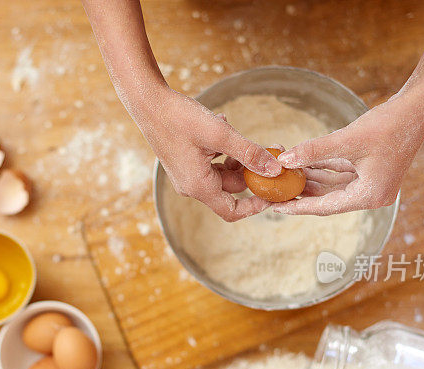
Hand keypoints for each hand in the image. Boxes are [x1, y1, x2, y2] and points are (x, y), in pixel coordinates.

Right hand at [136, 89, 281, 221]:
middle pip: (231, 188)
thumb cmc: (179, 118)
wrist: (148, 102)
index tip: (272, 192)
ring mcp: (188, 174)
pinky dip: (222, 148)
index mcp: (198, 186)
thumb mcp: (220, 134)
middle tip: (268, 149)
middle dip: (250, 170)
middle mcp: (192, 185)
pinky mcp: (186, 162)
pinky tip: (220, 125)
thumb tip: (275, 169)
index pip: (232, 212)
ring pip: (223, 172)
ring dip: (235, 155)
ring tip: (231, 129)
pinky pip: (212, 162)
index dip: (255, 206)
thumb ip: (249, 153)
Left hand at [272, 93, 423, 215]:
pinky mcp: (371, 170)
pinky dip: (322, 167)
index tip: (275, 207)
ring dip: (310, 177)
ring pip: (332, 185)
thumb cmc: (389, 124)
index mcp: (370, 196)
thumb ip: (313, 151)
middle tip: (274, 189)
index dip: (298, 206)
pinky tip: (302, 160)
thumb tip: (283, 160)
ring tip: (285, 170)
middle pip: (327, 198)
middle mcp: (372, 194)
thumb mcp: (346, 140)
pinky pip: (340, 173)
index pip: (326, 207)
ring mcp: (372, 183)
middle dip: (301, 191)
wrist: (418, 106)